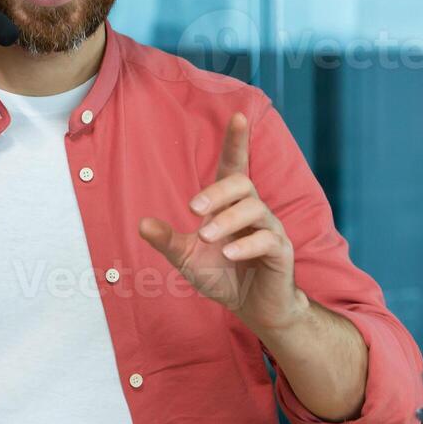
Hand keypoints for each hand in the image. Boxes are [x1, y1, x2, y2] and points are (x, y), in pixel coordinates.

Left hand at [138, 111, 308, 331]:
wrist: (253, 308)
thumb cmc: (222, 275)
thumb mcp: (187, 257)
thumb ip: (167, 240)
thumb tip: (141, 224)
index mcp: (230, 205)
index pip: (235, 165)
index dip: (236, 141)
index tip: (237, 115)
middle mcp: (252, 210)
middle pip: (242, 182)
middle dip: (217, 192)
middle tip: (192, 210)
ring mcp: (270, 229)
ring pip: (255, 208)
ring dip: (227, 220)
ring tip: (206, 236)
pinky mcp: (281, 251)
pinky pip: (268, 239)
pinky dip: (246, 244)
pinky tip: (229, 253)